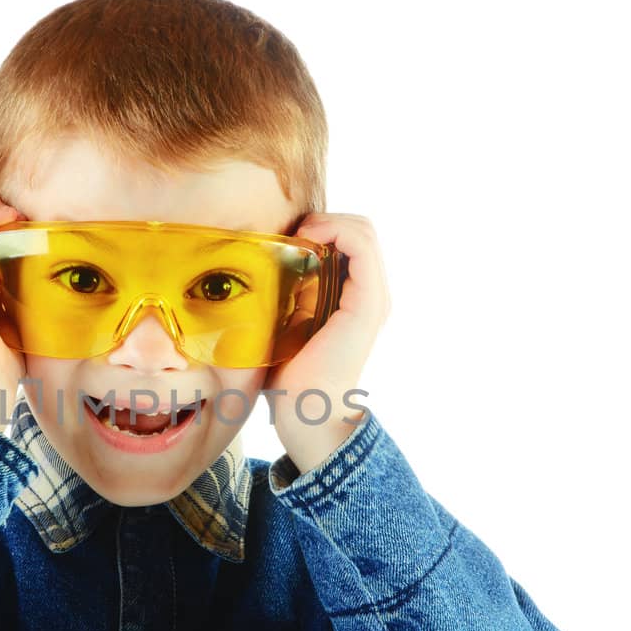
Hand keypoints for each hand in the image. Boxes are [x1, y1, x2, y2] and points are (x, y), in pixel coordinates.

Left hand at [263, 213, 391, 474]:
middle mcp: (371, 294)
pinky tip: (307, 241)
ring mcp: (373, 297)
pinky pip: (362, 244)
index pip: (349, 238)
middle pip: (360, 228)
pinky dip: (335, 231)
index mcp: (354, 297)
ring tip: (299, 236)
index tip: (285, 238)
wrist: (305, 411)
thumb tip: (256, 265)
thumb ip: (286, 294)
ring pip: (364, 230)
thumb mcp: (284, 322)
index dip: (319, 225)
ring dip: (328, 222)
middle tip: (291, 234)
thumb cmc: (288, 374)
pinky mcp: (368, 302)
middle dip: (324, 219)